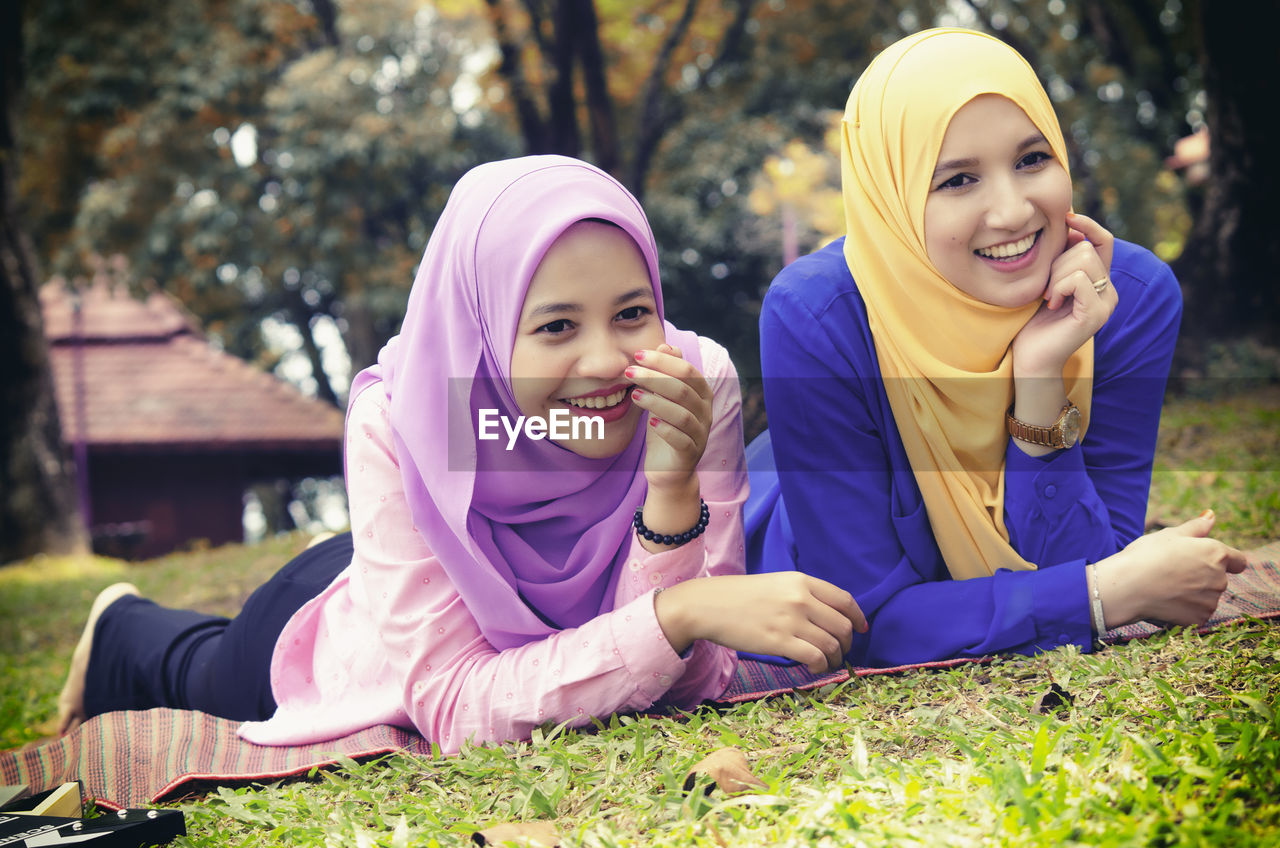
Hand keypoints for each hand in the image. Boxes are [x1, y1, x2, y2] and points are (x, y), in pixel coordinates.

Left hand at [628, 343, 712, 491]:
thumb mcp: (664, 398)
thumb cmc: (665, 428)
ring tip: (634, 395)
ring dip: (656, 401)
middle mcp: (705, 412)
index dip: (663, 361)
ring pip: (682, 414)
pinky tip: (649, 422)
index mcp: (702, 394)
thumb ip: (667, 373)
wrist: (669, 470)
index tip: (637, 355)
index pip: (687, 370)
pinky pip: (681, 440)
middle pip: (684, 389)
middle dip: (655, 377)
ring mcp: (700, 433)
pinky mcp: (690, 453)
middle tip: (629, 371)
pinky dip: (666, 429)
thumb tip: (666, 345)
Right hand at [654, 573, 868, 673]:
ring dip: (834, 659)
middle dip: (847, 644)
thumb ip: (802, 595)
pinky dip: (820, 666)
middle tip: (840, 652)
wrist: (707, 605)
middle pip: (843, 626)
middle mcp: (801, 598)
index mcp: (801, 581)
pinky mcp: (780, 641)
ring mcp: (791, 620)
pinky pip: (815, 657)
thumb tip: (828, 618)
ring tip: (826, 664)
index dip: (858, 618)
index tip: (861, 629)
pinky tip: (813, 667)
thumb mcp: (776, 584)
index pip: (844, 600)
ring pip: (831, 645)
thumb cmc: (739, 597)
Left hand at [1011, 212, 1117, 377]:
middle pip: (1086, 249)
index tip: (1066, 218)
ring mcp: (1106, 303)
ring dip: (1055, 276)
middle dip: (1057, 262)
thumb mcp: (1047, 280)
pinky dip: (1058, 287)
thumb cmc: (1033, 319)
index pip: (1104, 240)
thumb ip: (1061, 257)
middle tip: (1046, 288)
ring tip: (1048, 297)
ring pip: (1082, 260)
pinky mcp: (1096, 314)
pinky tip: (1051, 304)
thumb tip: (1070, 224)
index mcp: (1100, 280)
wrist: (1030, 356)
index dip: (1087, 225)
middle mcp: (1110, 291)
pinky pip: (1077, 280)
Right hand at [1094, 510, 1246, 627]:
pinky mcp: (1199, 619)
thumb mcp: (1170, 535)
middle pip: (1217, 579)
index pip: (1238, 560)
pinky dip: (1184, 610)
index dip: (1226, 560)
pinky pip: (1196, 613)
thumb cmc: (1146, 555)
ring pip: (1206, 597)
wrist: (1127, 587)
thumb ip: (1196, 527)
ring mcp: (1210, 601)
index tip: (1207, 562)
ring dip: (1193, 594)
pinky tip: (1165, 601)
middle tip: (1171, 572)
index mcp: (1216, 553)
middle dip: (1201, 576)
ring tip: (1165, 587)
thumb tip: (1211, 515)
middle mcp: (1220, 578)